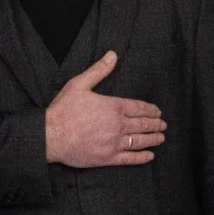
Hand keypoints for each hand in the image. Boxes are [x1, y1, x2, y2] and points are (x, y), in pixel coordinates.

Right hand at [44, 52, 165, 168]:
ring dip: (153, 139)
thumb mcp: (79, 84)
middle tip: (163, 125)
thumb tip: (112, 55)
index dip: (151, 110)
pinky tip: (150, 156)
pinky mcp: (108, 158)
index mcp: (113, 107)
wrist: (51, 135)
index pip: (139, 108)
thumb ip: (99, 70)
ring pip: (140, 141)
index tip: (157, 111)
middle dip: (155, 124)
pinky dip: (142, 157)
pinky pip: (130, 159)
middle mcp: (118, 125)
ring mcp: (114, 143)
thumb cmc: (63, 110)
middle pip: (143, 125)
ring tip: (161, 138)